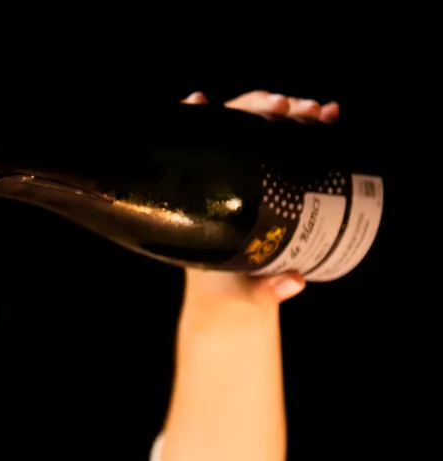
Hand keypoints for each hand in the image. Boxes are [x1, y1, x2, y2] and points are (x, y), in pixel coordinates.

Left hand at [181, 90, 338, 306]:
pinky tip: (328, 117)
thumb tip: (295, 281)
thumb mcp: (247, 292)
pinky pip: (285, 148)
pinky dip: (306, 130)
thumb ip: (267, 289)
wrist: (239, 299)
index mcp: (200, 203)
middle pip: (231, 131)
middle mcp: (220, 180)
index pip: (192, 150)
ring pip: (261, 133)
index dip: (194, 121)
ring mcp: (246, 176)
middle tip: (285, 107)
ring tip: (316, 111)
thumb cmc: (232, 292)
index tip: (201, 101)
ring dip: (288, 114)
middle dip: (257, 110)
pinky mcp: (271, 180)